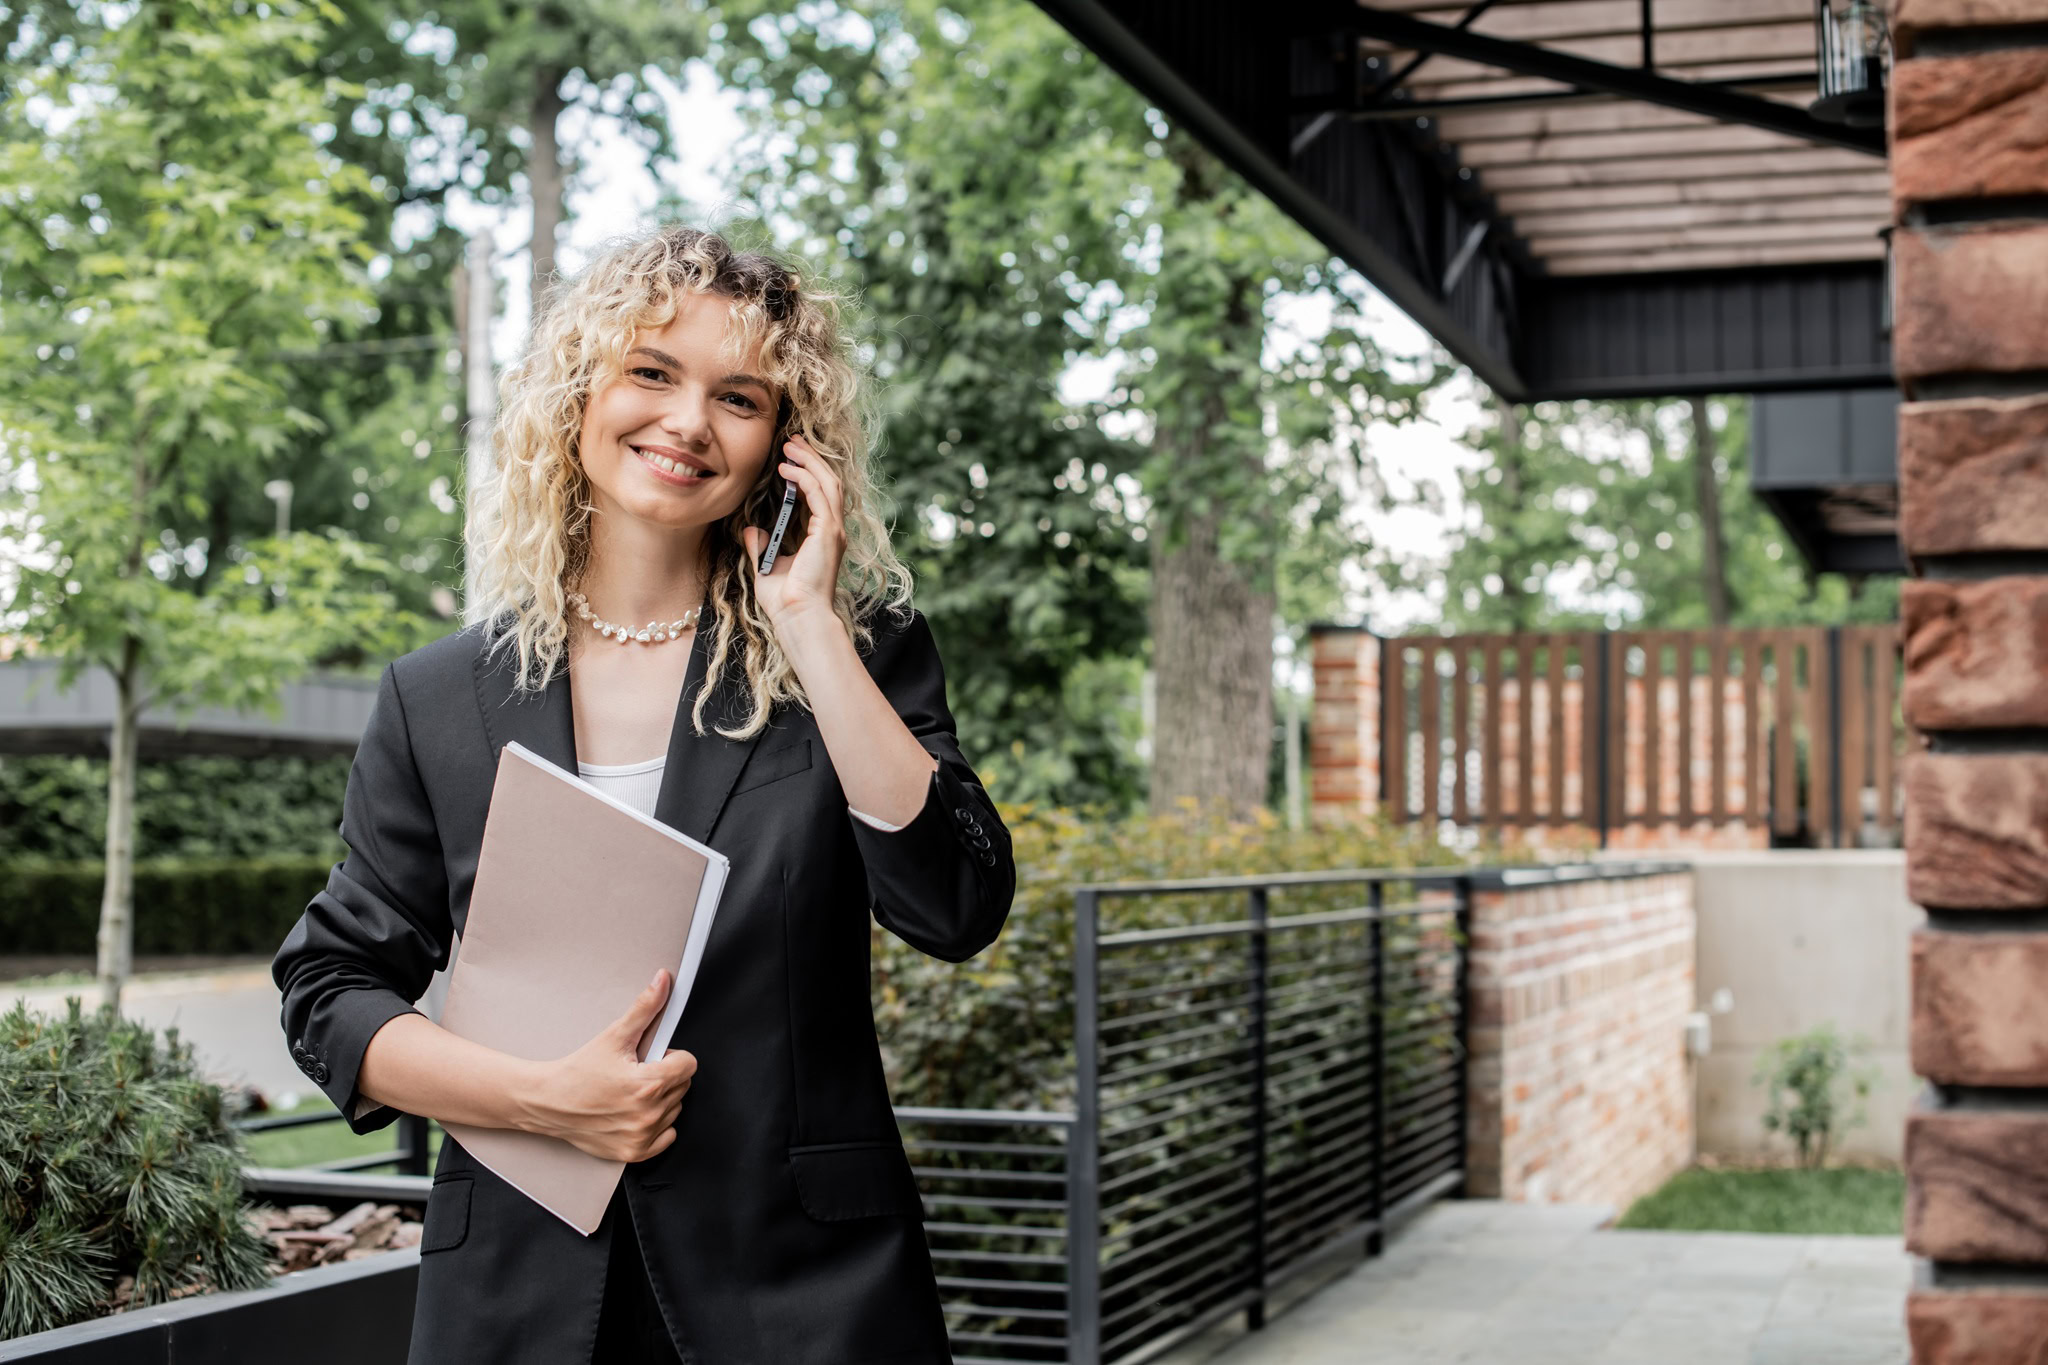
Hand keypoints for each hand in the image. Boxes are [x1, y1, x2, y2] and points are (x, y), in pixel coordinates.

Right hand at [522, 968, 697, 1162]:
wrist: (548, 1103)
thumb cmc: (578, 1072)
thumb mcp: (614, 1036)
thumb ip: (644, 1008)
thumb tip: (663, 982)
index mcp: (648, 1084)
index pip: (688, 1064)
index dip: (671, 1057)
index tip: (652, 1058)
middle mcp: (648, 1113)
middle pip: (682, 1086)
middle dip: (664, 1076)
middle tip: (636, 1074)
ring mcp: (642, 1136)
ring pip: (675, 1109)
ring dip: (660, 1100)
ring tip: (631, 1093)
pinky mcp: (635, 1152)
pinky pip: (667, 1136)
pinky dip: (655, 1125)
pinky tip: (633, 1113)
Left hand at [741, 433, 846, 632]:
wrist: (797, 617)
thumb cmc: (785, 600)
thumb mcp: (767, 565)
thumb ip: (761, 546)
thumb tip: (751, 530)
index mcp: (821, 537)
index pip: (819, 494)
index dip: (806, 472)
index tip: (789, 457)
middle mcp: (832, 530)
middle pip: (827, 482)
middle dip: (810, 458)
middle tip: (792, 440)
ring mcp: (833, 530)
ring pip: (827, 482)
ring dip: (809, 461)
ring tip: (790, 446)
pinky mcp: (828, 532)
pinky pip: (819, 494)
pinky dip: (804, 477)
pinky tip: (787, 469)